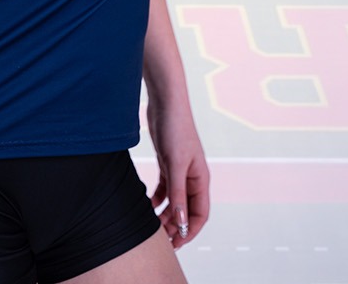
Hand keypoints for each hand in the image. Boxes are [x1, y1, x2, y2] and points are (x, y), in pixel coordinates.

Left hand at [147, 97, 209, 247]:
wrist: (166, 103)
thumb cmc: (175, 129)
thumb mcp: (175, 164)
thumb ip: (178, 193)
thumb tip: (181, 220)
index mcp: (200, 179)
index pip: (199, 213)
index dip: (189, 230)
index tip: (176, 243)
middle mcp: (192, 177)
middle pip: (186, 210)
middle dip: (175, 226)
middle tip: (160, 240)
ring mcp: (179, 171)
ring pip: (174, 201)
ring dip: (166, 214)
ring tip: (152, 226)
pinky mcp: (167, 163)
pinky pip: (164, 188)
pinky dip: (157, 199)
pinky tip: (147, 206)